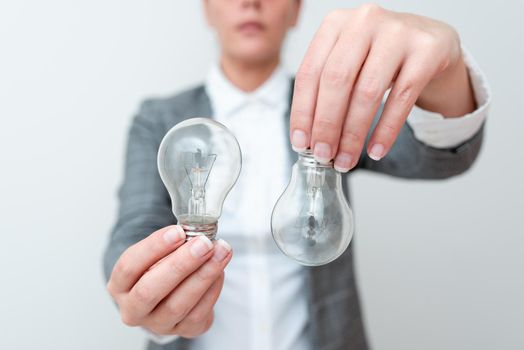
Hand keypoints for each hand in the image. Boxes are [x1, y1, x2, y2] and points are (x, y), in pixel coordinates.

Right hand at [106, 226, 231, 337]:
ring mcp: (157, 324)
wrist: (169, 295)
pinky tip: (219, 270)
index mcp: (120, 285)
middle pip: (150, 290)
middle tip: (204, 243)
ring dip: (203, 275)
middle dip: (181, 264)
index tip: (179, 231)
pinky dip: (212, 289)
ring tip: (220, 252)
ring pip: (178, 305)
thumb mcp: (156, 254)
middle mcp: (133, 309)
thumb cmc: (160, 268)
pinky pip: (199, 313)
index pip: (129, 266)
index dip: (154, 247)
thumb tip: (196, 233)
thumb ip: (170, 243)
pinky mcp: (183, 331)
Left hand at [290, 4, 472, 171]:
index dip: (302, 112)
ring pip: (367, 92)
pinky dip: (386, 130)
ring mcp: (399, 32)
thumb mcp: (349, 63)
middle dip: (326, 125)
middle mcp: (365, 21)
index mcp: (335, 23)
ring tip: (346, 160)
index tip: (301, 143)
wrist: (433, 44)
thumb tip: (309, 140)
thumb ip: (327, 92)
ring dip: (353, 134)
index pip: (310, 73)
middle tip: (323, 155)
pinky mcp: (427, 50)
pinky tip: (376, 150)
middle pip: (336, 81)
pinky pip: (402, 98)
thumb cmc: (381, 58)